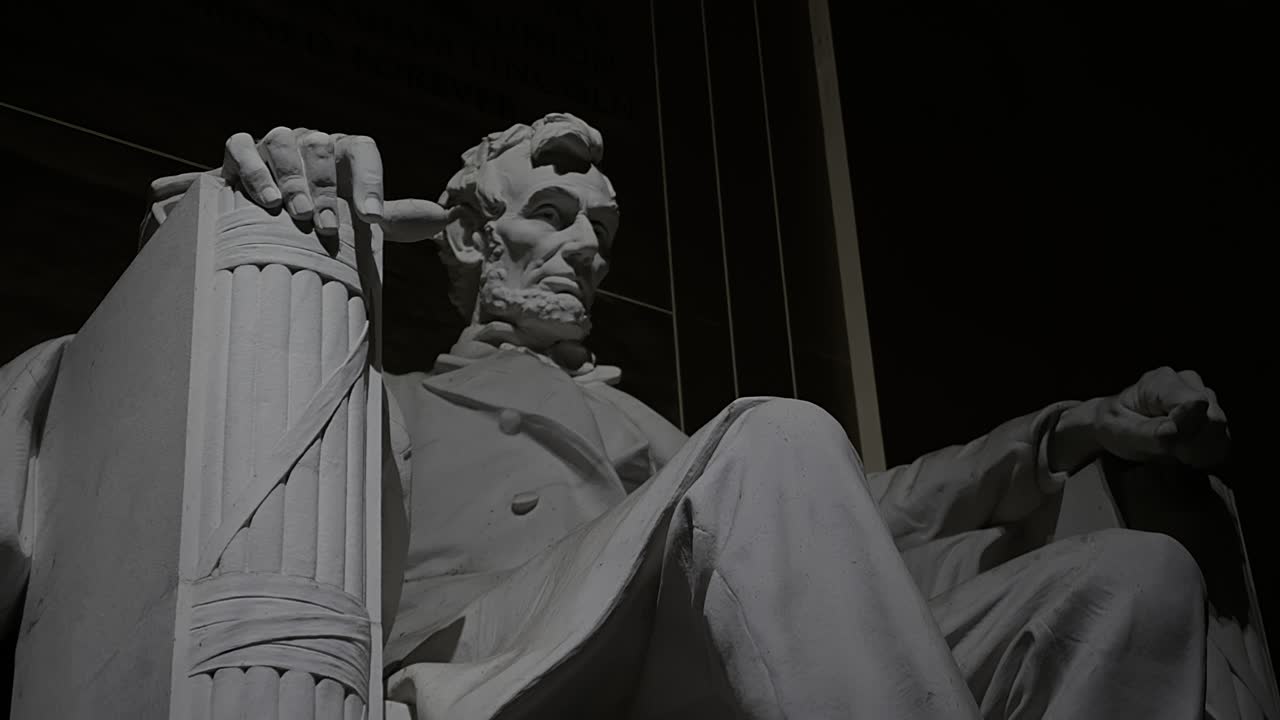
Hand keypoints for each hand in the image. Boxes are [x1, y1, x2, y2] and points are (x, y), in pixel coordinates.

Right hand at [148, 127, 464, 241]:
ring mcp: (275, 143)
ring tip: (297, 212)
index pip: (365, 152)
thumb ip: (397, 218)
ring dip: (292, 179)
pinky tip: (266, 199)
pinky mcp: (240, 151)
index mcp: (345, 153)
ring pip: (283, 144)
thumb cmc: (324, 218)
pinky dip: (254, 169)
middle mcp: (312, 141)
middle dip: (326, 191)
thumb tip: (445, 217)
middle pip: (321, 150)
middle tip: (328, 228)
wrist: (265, 222)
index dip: (372, 181)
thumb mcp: (360, 221)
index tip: (374, 216)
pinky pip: (242, 146)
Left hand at [1095, 367, 1229, 468]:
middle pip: (1214, 419)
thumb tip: (1175, 431)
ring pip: (1221, 432)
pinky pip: (1223, 442)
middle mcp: (1190, 383)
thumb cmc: (1115, 424)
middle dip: (1193, 444)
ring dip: (1200, 451)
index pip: (1195, 403)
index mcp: (1163, 380)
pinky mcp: (1213, 417)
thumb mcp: (1120, 430)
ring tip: (1173, 453)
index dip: (1188, 430)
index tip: (1172, 448)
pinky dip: (1206, 455)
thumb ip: (1148, 432)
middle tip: (1169, 453)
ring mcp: (1206, 398)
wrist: (1118, 425)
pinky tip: (1186, 455)